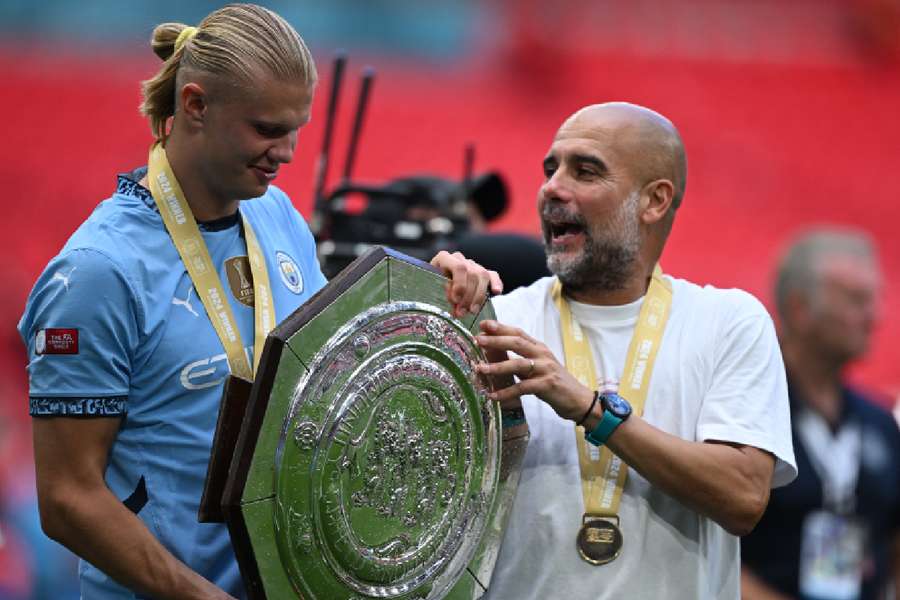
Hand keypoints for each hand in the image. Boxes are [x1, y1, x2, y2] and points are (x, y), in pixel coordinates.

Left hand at [430, 251, 502, 317]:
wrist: (430, 286)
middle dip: (468, 296)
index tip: (455, 300)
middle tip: (462, 313)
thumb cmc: (428, 289)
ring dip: (479, 296)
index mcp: (444, 258)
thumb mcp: (431, 289)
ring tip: (472, 311)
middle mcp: (459, 258)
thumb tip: (456, 301)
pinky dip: (496, 283)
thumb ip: (443, 293)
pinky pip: (493, 275)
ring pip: (483, 275)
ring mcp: (471, 264)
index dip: (460, 285)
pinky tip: (497, 293)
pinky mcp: (481, 272)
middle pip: (472, 273)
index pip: (459, 267)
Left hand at [474, 319, 593, 420]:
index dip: (501, 327)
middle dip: (496, 340)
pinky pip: (523, 388)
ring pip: (518, 364)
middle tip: (477, 339)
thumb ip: (519, 359)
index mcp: (538, 347)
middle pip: (517, 343)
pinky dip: (507, 392)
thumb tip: (493, 353)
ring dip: (497, 366)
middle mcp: (542, 355)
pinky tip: (493, 396)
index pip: (518, 332)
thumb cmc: (553, 382)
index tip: (483, 324)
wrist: (577, 399)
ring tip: (480, 369)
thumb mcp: (536, 366)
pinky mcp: (547, 385)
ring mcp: (545, 369)